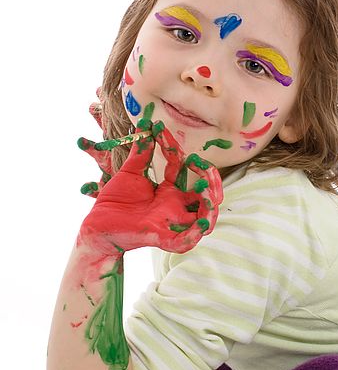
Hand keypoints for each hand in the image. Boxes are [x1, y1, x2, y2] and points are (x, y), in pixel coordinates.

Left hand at [78, 104, 222, 254]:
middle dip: (210, 179)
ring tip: (205, 187)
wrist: (95, 225)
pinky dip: (194, 234)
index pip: (182, 167)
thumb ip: (140, 153)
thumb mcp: (129, 172)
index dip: (173, 147)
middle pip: (205, 196)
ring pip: (203, 219)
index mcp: (168, 191)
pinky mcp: (160, 237)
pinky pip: (183, 241)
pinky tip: (201, 222)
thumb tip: (145, 128)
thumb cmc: (114, 202)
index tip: (159, 129)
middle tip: (198, 162)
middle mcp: (174, 207)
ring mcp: (170, 223)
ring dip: (209, 204)